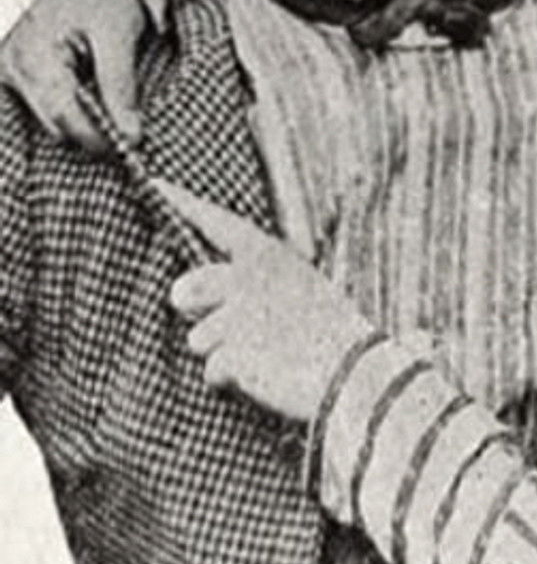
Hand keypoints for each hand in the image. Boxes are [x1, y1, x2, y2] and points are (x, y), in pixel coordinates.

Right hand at [0, 0, 148, 149]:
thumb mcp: (118, 37)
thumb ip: (120, 88)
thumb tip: (130, 136)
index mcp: (33, 54)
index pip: (64, 117)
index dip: (99, 139)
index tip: (132, 147)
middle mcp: (12, 65)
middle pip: (55, 125)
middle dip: (93, 134)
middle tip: (130, 134)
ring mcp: (11, 70)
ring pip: (50, 121)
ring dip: (84, 123)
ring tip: (113, 111)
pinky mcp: (18, 74)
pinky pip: (46, 108)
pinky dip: (73, 112)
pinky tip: (94, 104)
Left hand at [161, 182, 373, 424]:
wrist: (354, 372)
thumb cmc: (328, 331)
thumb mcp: (298, 287)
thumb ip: (249, 281)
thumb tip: (188, 296)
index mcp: (268, 256)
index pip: (218, 222)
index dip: (185, 204)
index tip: (155, 184)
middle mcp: (247, 279)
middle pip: (184, 291)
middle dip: (195, 311)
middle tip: (226, 324)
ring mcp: (238, 318)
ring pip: (197, 338)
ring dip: (221, 351)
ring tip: (261, 354)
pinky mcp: (234, 355)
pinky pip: (212, 370)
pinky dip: (230, 379)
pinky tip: (262, 375)